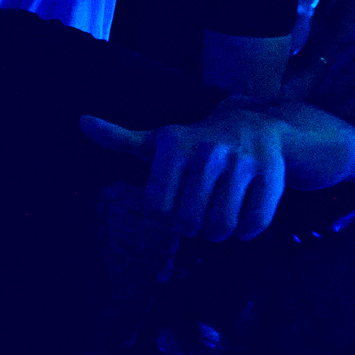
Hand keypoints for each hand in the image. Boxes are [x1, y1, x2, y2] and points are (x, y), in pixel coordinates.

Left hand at [81, 109, 287, 241]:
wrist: (258, 124)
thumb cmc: (197, 142)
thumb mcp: (158, 140)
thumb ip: (120, 139)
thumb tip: (82, 122)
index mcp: (172, 143)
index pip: (156, 209)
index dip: (162, 219)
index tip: (170, 210)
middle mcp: (206, 149)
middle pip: (188, 222)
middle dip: (191, 228)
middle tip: (196, 216)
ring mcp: (242, 161)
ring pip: (221, 226)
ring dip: (218, 233)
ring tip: (217, 219)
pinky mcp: (272, 174)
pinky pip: (253, 224)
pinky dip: (247, 232)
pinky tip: (242, 218)